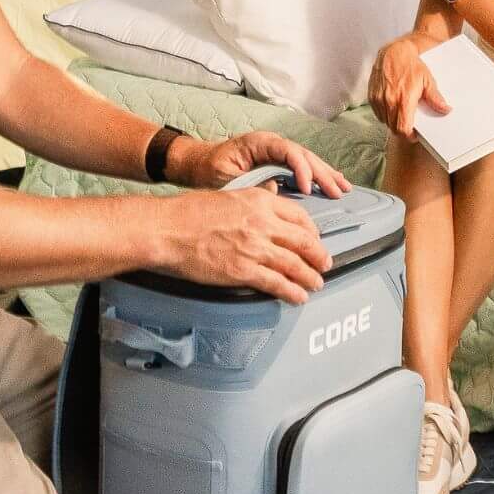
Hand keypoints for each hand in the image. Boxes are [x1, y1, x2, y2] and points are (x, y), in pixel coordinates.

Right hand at [152, 186, 330, 304]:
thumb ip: (253, 203)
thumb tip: (268, 207)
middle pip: (304, 242)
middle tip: (325, 264)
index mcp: (260, 201)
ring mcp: (254, 248)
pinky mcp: (243, 271)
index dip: (312, 232)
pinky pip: (277, 283)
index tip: (315, 239)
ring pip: (295, 265)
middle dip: (319, 256)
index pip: (300, 217)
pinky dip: (292, 292)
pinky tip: (298, 297)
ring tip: (316, 284)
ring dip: (310, 277)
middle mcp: (263, 223)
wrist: (167, 229)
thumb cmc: (189, 212)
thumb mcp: (229, 196)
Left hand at [172, 129, 350, 198]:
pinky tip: (332, 182)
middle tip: (337, 191)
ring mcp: (275, 152)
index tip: (306, 188)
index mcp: (259, 142)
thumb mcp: (226, 176)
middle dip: (321, 173)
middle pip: (303, 155)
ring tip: (343, 187)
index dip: (300, 168)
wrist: (197, 164)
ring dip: (325, 173)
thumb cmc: (209, 169)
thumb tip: (275, 189)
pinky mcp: (277, 162)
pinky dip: (317, 175)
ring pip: (307, 160)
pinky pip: (302, 166)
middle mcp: (271, 143)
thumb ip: (250, 181)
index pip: (288, 151)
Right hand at [366, 35, 449, 137]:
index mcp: (403, 100)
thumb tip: (445, 109)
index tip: (414, 135)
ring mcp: (378, 99)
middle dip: (402, 130)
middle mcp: (388, 101)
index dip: (409, 136)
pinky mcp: (372, 96)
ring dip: (393, 122)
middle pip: (393, 128)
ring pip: (385, 121)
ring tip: (401, 114)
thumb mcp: (427, 80)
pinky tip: (392, 107)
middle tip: (409, 125)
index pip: (403, 129)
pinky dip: (385, 114)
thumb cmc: (410, 65)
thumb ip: (435, 98)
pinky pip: (378, 113)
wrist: (393, 52)